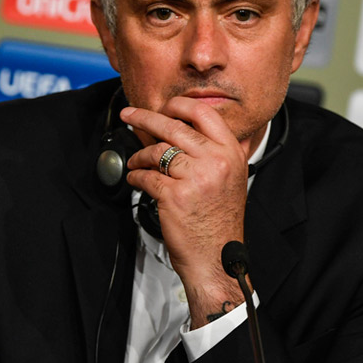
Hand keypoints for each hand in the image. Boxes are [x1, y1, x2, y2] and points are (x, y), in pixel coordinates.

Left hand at [120, 96, 252, 327]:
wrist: (217, 258)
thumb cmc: (220, 222)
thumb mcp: (232, 179)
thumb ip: (217, 152)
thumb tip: (188, 127)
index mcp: (231, 153)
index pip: (204, 114)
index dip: (179, 105)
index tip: (163, 106)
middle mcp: (215, 161)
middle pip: (173, 127)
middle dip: (145, 118)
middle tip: (130, 115)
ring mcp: (195, 178)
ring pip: (156, 151)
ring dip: (139, 155)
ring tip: (135, 162)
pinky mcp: (174, 195)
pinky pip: (146, 176)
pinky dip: (136, 176)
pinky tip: (136, 178)